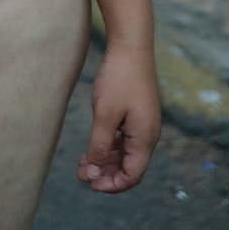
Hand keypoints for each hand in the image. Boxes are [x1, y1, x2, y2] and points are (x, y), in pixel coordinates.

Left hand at [77, 41, 160, 192]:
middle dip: (105, 174)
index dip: (111, 184)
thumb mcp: (105, 114)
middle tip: (81, 175)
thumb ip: (98, 146)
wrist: (130, 45)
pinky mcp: (136, 113)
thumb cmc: (119, 78)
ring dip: (104, 160)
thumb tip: (92, 174)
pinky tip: (91, 146)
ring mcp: (143, 123)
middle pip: (129, 166)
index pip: (132, 175)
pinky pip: (123, 138)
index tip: (89, 183)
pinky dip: (108, 145)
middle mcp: (148, 134)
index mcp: (145, 138)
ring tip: (81, 164)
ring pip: (124, 152)